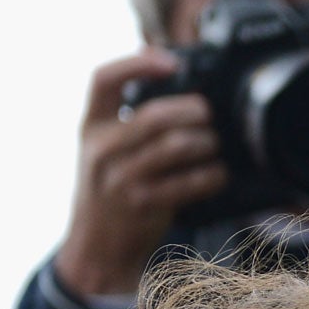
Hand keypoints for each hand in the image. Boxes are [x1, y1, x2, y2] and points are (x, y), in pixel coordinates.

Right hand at [54, 49, 227, 297]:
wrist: (96, 247)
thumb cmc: (110, 189)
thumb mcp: (104, 149)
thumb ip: (126, 115)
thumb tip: (160, 61)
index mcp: (90, 127)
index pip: (103, 80)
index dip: (137, 63)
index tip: (170, 61)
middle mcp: (101, 150)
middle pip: (155, 114)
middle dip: (193, 111)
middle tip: (208, 114)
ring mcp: (121, 179)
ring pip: (176, 146)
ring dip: (207, 143)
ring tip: (214, 145)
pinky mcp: (145, 204)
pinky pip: (191, 181)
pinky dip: (213, 175)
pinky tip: (218, 173)